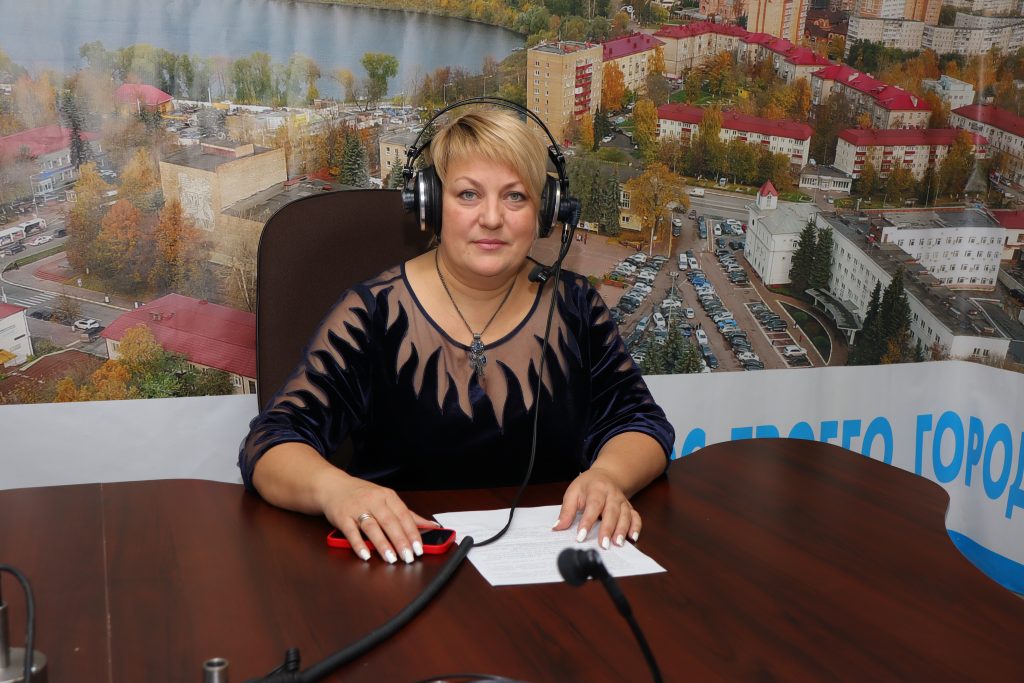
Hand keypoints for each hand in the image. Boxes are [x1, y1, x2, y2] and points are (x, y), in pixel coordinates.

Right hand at [321, 477, 435, 563]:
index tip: (419, 548)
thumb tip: (430, 526)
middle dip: (400, 541)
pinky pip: (351, 532)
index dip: (412, 532)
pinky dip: (358, 544)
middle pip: (390, 522)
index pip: (404, 515)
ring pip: (372, 527)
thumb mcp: (387, 499)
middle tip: (408, 557)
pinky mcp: (342, 517)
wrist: (333, 486)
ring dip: (382, 544)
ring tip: (391, 558)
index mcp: (387, 496)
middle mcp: (373, 501)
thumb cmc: (363, 495)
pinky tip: (366, 555)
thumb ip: (408, 514)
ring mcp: (357, 508)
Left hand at [553, 467, 640, 549]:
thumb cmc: (587, 486)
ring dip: (622, 530)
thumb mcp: (573, 492)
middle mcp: (612, 495)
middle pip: (612, 512)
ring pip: (625, 515)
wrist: (605, 476)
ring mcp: (622, 501)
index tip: (581, 536)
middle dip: (608, 529)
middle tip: (603, 544)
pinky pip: (636, 517)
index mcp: (597, 489)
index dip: (587, 522)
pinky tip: (632, 538)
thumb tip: (558, 527)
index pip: (593, 506)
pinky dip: (636, 527)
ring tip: (618, 544)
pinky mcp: (629, 507)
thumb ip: (566, 511)